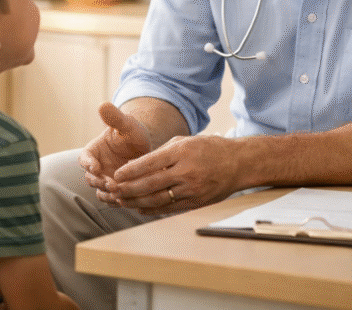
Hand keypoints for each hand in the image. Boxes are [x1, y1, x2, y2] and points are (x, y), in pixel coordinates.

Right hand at [78, 102, 151, 202]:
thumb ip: (115, 117)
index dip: (88, 164)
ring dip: (107, 194)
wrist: (144, 147)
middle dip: (99, 182)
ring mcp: (105, 181)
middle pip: (91, 179)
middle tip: (112, 184)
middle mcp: (96, 168)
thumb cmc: (132, 132)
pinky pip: (112, 199)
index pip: (84, 159)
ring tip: (120, 194)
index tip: (95, 167)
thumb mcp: (126, 124)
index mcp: (93, 152)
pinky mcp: (116, 191)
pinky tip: (127, 200)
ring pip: (100, 192)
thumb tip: (103, 105)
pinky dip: (117, 201)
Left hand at [109, 134, 241, 215]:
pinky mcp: (196, 202)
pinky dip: (152, 209)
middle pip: (150, 184)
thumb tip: (135, 164)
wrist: (238, 163)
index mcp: (181, 152)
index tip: (117, 174)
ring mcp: (191, 189)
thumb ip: (160, 153)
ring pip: (158, 199)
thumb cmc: (209, 148)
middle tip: (114, 190)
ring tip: (122, 201)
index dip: (130, 170)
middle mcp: (185, 171)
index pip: (149, 163)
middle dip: (129, 189)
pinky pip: (169, 208)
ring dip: (137, 201)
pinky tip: (140, 208)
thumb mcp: (184, 142)